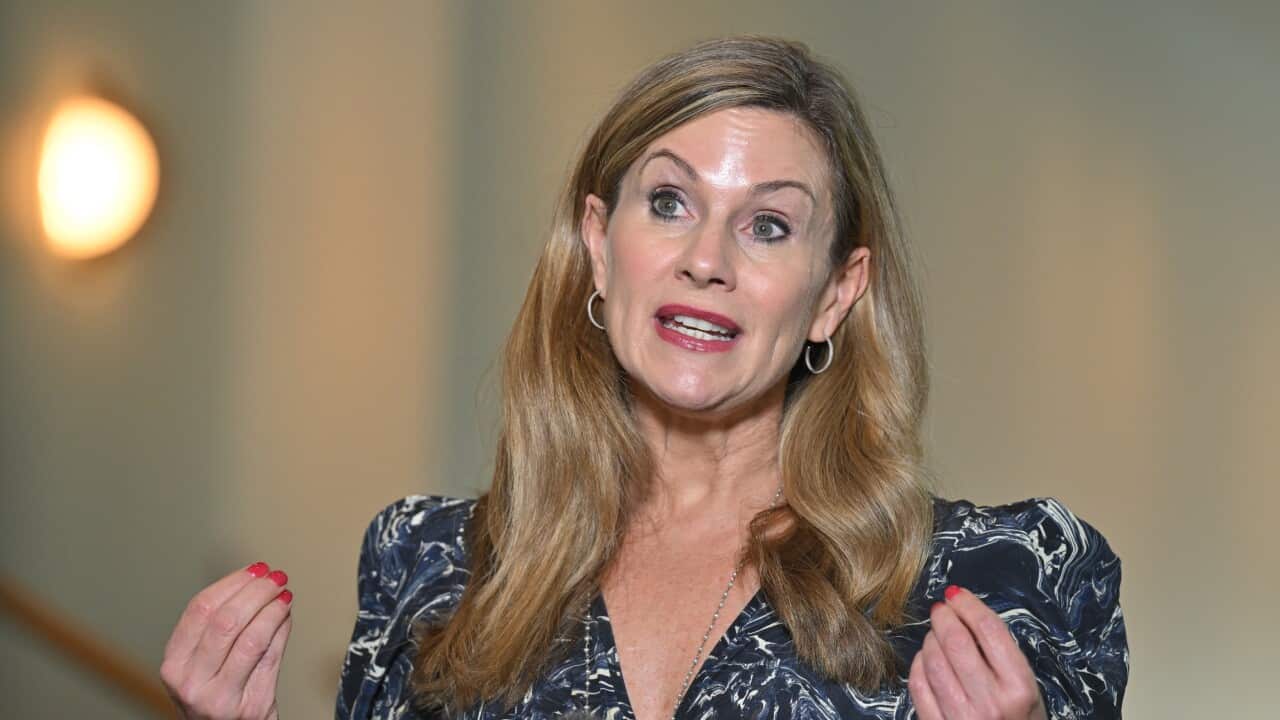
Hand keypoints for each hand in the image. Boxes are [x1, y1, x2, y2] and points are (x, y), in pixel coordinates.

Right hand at [160, 562, 293, 719]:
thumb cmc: (218, 697)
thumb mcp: (203, 665)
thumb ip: (219, 629)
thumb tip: (254, 583)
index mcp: (173, 665)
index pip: (200, 610)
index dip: (230, 584)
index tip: (253, 570)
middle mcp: (191, 683)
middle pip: (226, 620)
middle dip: (255, 591)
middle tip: (275, 576)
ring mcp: (220, 698)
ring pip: (251, 637)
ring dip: (273, 608)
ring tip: (284, 593)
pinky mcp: (251, 707)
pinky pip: (271, 657)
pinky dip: (282, 629)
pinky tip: (286, 615)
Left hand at [908, 585, 1046, 719]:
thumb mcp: (1026, 688)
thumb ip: (1001, 654)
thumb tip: (966, 613)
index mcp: (1019, 689)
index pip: (989, 631)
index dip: (969, 606)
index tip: (957, 594)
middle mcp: (991, 703)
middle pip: (957, 642)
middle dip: (944, 617)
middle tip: (941, 610)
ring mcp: (962, 717)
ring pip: (934, 661)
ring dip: (931, 640)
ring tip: (936, 636)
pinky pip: (918, 685)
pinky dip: (918, 664)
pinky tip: (925, 658)